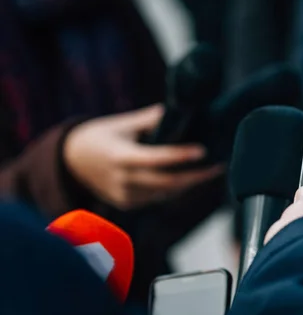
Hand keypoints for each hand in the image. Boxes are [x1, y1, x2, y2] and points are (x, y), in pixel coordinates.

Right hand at [63, 105, 224, 209]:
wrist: (70, 161)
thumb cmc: (99, 136)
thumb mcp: (121, 123)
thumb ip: (150, 120)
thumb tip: (179, 109)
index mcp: (120, 156)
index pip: (155, 158)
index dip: (180, 156)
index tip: (203, 151)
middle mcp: (123, 180)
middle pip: (167, 182)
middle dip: (196, 176)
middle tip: (219, 166)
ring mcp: (125, 196)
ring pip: (166, 192)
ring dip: (189, 182)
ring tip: (212, 169)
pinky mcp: (128, 204)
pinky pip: (158, 197)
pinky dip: (175, 188)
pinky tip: (191, 176)